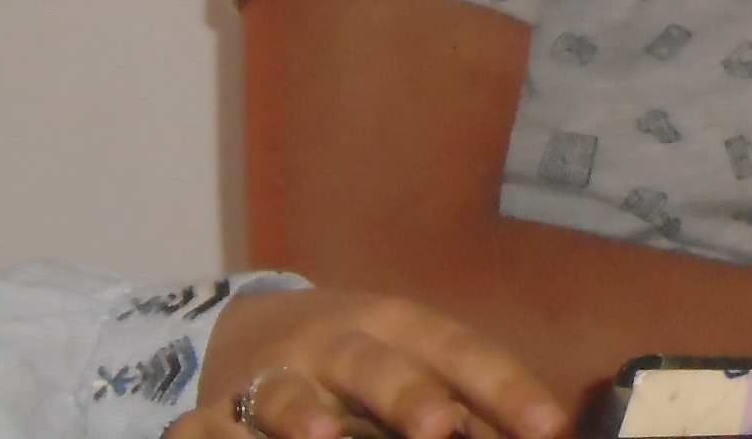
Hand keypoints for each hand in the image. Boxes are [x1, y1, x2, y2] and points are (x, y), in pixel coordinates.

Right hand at [178, 288, 567, 438]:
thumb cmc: (359, 359)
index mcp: (400, 327)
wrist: (249, 324)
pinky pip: (204, 427)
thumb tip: (537, 435)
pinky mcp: (215, 406)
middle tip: (440, 428)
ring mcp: (273, 372)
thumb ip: (464, 403)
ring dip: (301, 413)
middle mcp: (338, 342)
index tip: (548, 426)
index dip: (505, 388)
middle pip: (375, 364)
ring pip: (285, 390)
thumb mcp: (411, 363)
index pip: (460, 352)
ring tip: (321, 437)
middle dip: (407, 396)